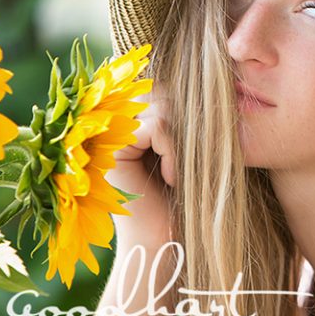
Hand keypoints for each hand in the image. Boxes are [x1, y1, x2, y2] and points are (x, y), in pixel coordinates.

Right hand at [106, 87, 176, 248]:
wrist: (165, 240)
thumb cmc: (182, 197)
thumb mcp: (186, 148)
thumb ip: (181, 114)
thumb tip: (204, 75)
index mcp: (130, 120)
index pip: (166, 90)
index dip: (186, 116)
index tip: (188, 154)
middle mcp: (116, 123)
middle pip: (164, 93)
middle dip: (184, 128)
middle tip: (184, 164)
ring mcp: (111, 134)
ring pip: (164, 108)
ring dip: (181, 143)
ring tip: (177, 173)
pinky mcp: (112, 149)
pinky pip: (158, 126)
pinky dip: (174, 152)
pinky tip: (171, 178)